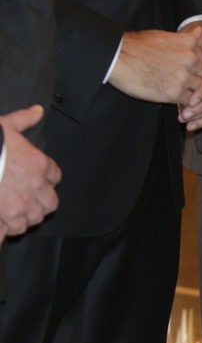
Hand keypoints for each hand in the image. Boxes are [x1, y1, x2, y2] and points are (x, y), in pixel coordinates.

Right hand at [0, 105, 60, 239]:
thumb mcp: (7, 125)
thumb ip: (24, 119)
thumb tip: (37, 110)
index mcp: (39, 164)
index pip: (55, 176)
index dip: (46, 178)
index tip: (38, 179)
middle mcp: (34, 186)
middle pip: (50, 203)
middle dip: (40, 203)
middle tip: (28, 201)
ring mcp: (20, 204)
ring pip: (32, 219)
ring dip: (24, 218)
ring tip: (13, 214)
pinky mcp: (5, 217)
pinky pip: (10, 231)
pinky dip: (4, 231)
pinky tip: (0, 227)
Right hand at [109, 28, 201, 104]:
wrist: (118, 58)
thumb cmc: (136, 46)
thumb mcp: (165, 35)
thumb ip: (186, 38)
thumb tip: (201, 31)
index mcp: (189, 43)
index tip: (197, 76)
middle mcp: (190, 59)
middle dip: (201, 84)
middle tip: (197, 92)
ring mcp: (184, 76)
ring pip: (200, 90)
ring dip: (197, 97)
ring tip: (192, 103)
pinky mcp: (174, 92)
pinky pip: (190, 102)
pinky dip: (188, 106)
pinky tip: (183, 109)